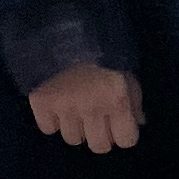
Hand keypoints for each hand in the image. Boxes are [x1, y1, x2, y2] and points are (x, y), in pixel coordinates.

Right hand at [27, 63, 143, 152]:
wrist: (64, 32)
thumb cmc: (102, 53)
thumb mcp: (127, 73)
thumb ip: (134, 101)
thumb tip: (138, 124)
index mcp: (117, 100)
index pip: (127, 140)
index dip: (124, 134)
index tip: (118, 125)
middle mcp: (91, 108)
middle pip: (99, 147)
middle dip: (101, 135)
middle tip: (96, 120)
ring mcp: (64, 107)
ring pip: (73, 139)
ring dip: (76, 127)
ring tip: (75, 110)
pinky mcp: (41, 102)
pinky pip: (48, 128)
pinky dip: (52, 120)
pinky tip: (57, 106)